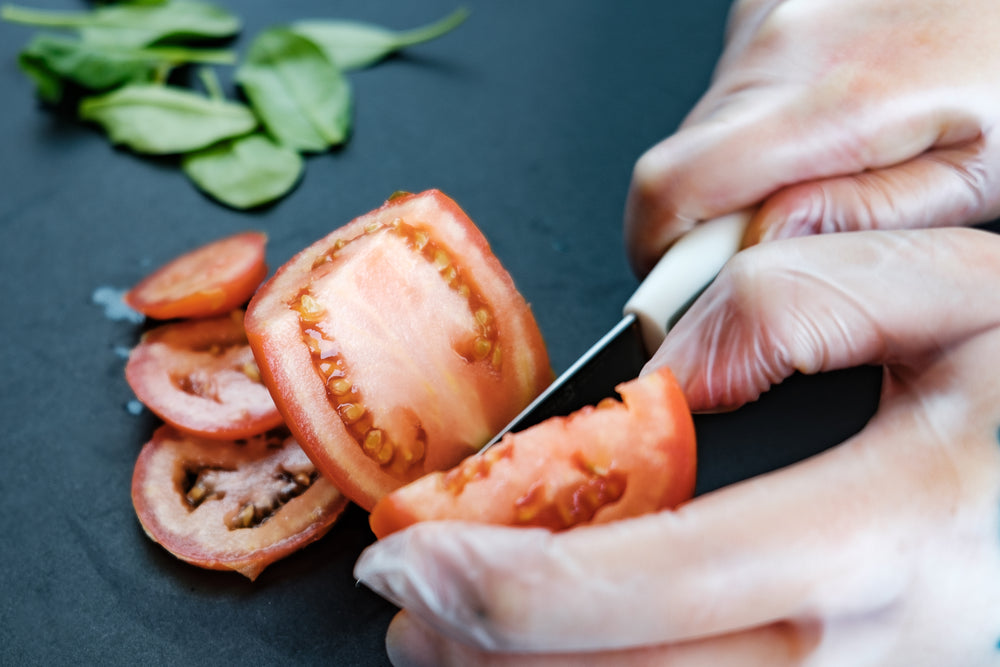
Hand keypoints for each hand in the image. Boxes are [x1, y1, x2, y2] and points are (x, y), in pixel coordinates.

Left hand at [355, 227, 999, 665]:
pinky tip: (573, 653)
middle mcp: (880, 644)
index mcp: (888, 528)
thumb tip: (663, 377)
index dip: (512, 586)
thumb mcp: (947, 294)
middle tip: (409, 613)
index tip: (410, 557)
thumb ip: (789, 308)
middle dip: (499, 656)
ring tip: (458, 643)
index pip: (658, 580)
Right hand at [625, 0, 999, 275]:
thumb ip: (858, 218)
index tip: (685, 290)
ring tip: (823, 163)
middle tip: (784, 235)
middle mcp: (783, 43)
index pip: (672, 188)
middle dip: (712, 222)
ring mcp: (767, 15)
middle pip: (679, 168)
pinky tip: (820, 121)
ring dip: (739, 173)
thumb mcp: (972, 178)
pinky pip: (728, 94)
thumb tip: (759, 247)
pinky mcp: (764, 5)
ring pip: (701, 134)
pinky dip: (754, 126)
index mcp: (837, 98)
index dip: (657, 253)